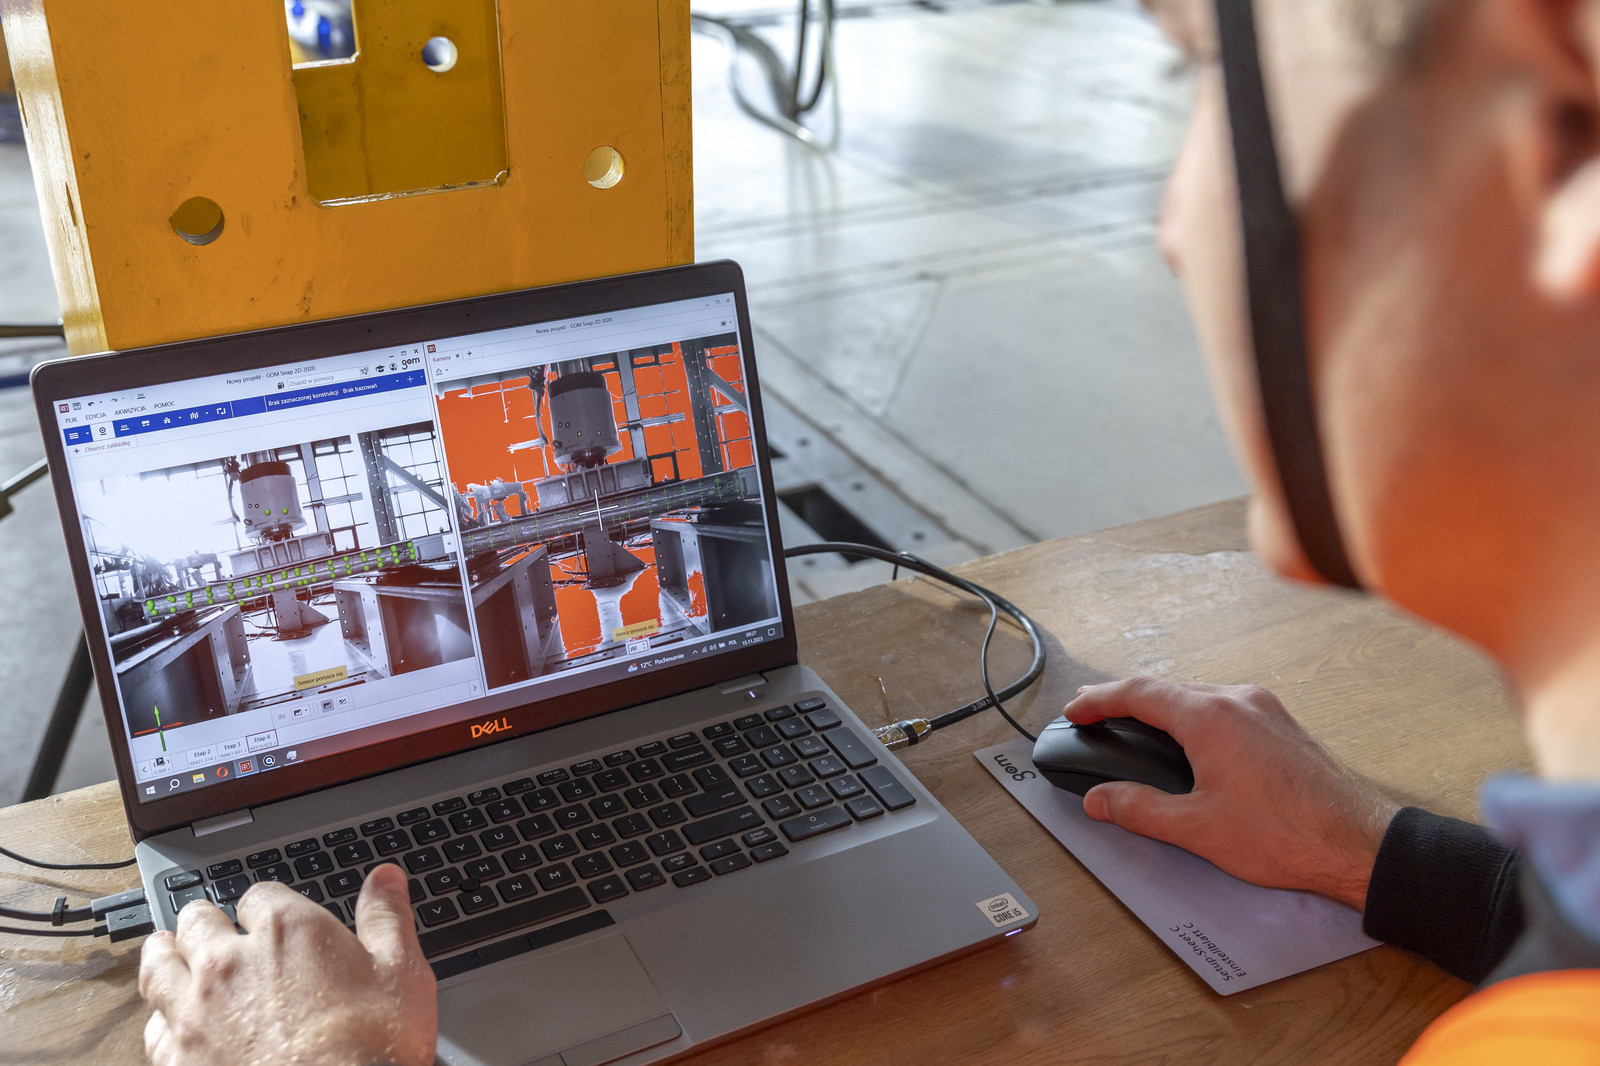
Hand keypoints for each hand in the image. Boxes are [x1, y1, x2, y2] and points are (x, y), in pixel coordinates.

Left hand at [139, 862, 436, 1065]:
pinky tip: (167, 1020)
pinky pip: (152, 1027)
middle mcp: (231, 963)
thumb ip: (386, 917)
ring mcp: (196, 1012)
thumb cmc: (374, 1048)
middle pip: (199, 922)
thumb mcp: (401, 973)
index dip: (267, 904)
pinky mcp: (178, 1058)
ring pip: (160, 967)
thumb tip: (385, 878)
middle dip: (205, 919)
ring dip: (163, 953)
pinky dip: (159, 1017)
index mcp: (287, 931)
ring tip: (164, 948)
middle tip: (207, 922)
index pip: (260, 896)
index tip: (269, 913)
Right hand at [1064, 678, 1399, 909]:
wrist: (1358, 845)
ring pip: (1197, 695)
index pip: (1138, 693)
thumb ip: (1139, 810)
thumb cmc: (1287, 835)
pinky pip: (1224, 706)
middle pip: (1167, 688)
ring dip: (1160, 706)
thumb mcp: (1197, 829)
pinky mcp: (1281, 726)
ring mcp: (1264, 710)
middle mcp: (1238, 701)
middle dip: (1125, 700)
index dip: (1099, 701)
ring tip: (1134, 722)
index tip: (1075, 710)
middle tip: (1093, 712)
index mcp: (1211, 717)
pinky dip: (1192, 714)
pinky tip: (1188, 738)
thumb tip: (1101, 799)